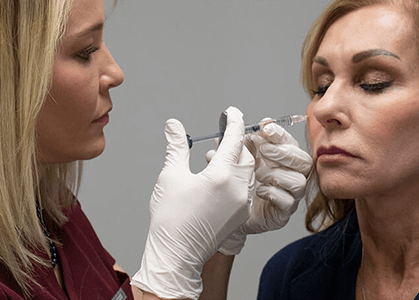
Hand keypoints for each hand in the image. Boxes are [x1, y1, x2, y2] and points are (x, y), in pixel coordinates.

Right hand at [131, 107, 254, 299]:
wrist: (177, 255)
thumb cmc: (170, 218)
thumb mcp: (171, 176)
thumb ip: (177, 147)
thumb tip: (174, 125)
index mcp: (221, 175)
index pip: (234, 139)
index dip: (234, 122)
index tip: (232, 112)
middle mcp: (237, 188)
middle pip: (245, 155)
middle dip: (236, 143)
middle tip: (222, 136)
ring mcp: (242, 203)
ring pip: (248, 172)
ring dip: (237, 161)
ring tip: (218, 159)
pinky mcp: (241, 215)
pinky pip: (246, 188)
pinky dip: (238, 178)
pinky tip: (221, 179)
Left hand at [207, 120, 311, 254]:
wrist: (229, 214)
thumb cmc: (238, 184)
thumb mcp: (234, 160)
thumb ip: (234, 144)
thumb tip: (229, 126)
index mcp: (281, 159)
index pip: (290, 143)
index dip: (281, 134)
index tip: (267, 128)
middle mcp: (290, 175)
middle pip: (304, 160)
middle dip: (284, 152)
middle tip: (264, 150)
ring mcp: (289, 195)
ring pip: (299, 181)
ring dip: (277, 175)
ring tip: (258, 175)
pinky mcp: (283, 213)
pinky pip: (289, 202)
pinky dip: (273, 194)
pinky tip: (258, 191)